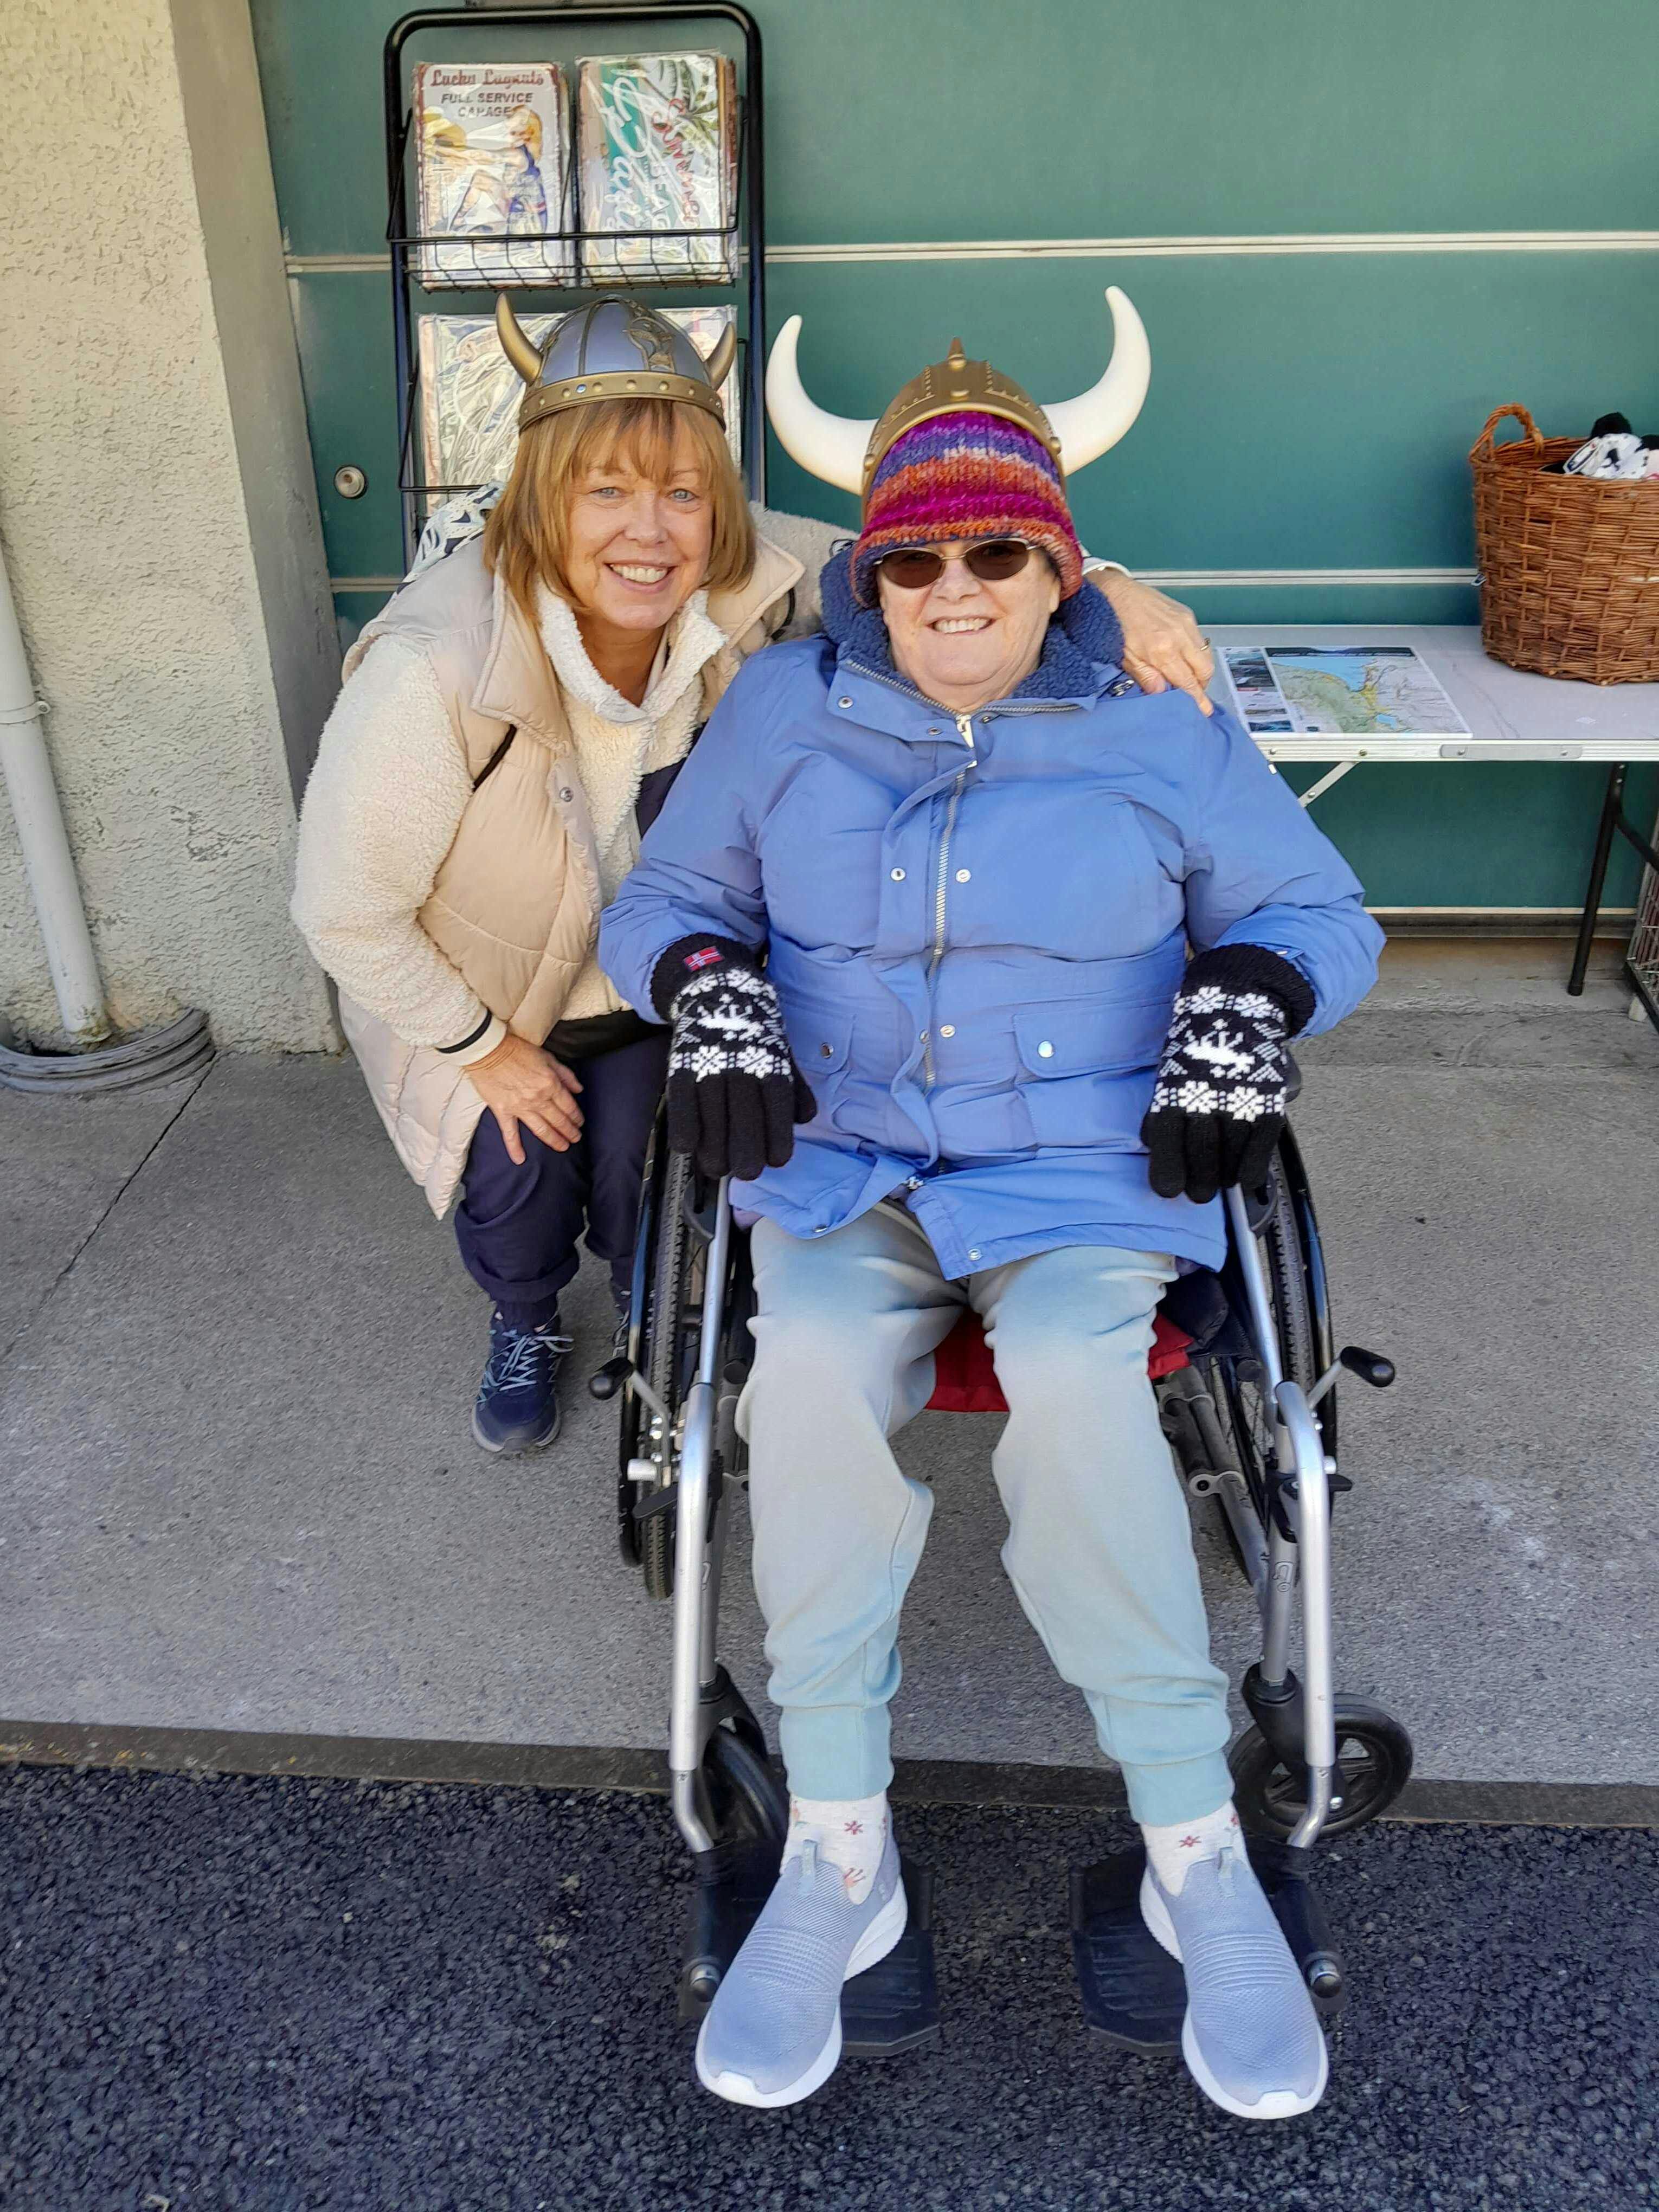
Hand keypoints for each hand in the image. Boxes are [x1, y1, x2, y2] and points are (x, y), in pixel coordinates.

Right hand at [466, 1032, 583, 1163]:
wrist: (488, 1050)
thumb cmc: (518, 1050)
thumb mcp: (547, 1057)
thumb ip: (565, 1075)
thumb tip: (579, 1089)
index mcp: (550, 1084)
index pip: (569, 1106)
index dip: (577, 1117)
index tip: (580, 1123)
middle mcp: (538, 1099)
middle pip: (558, 1120)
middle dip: (570, 1132)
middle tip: (576, 1139)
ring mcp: (520, 1107)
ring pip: (541, 1130)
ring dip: (554, 1140)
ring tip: (563, 1148)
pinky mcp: (503, 1111)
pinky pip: (510, 1133)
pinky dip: (514, 1148)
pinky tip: (520, 1160)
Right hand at [664, 960, 815, 1180]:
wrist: (717, 989)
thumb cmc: (756, 1030)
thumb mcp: (783, 1050)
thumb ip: (795, 1086)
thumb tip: (804, 1118)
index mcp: (771, 1061)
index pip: (778, 1105)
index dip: (778, 1137)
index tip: (777, 1161)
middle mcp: (741, 1064)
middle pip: (745, 1116)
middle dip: (746, 1152)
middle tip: (747, 1172)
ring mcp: (708, 1064)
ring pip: (712, 1115)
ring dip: (714, 1149)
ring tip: (717, 1168)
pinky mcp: (681, 1065)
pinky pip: (681, 1102)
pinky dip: (683, 1127)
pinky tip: (687, 1147)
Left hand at [1094, 573, 1214, 715]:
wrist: (1116, 592)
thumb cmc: (1116, 626)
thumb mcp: (1125, 657)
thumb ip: (1146, 676)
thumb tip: (1162, 694)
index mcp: (1162, 651)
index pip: (1187, 681)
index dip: (1197, 698)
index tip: (1204, 710)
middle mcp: (1179, 637)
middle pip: (1204, 670)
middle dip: (1202, 685)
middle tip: (1193, 692)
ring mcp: (1186, 624)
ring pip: (1206, 655)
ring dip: (1201, 670)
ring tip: (1189, 675)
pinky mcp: (1187, 614)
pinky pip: (1200, 640)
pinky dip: (1196, 652)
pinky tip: (1184, 656)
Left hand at [1140, 948, 1312, 1204]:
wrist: (1236, 1002)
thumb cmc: (1195, 1042)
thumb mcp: (1167, 1068)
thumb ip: (1161, 1106)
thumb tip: (1148, 1140)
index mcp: (1173, 1091)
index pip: (1166, 1142)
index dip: (1167, 1173)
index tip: (1169, 1191)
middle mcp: (1204, 1099)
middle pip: (1200, 1155)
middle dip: (1199, 1182)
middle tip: (1199, 1194)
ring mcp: (1238, 1100)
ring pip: (1231, 1154)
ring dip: (1225, 1177)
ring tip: (1221, 1185)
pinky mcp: (1267, 1100)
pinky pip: (1261, 1144)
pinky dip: (1254, 1167)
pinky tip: (1247, 1180)